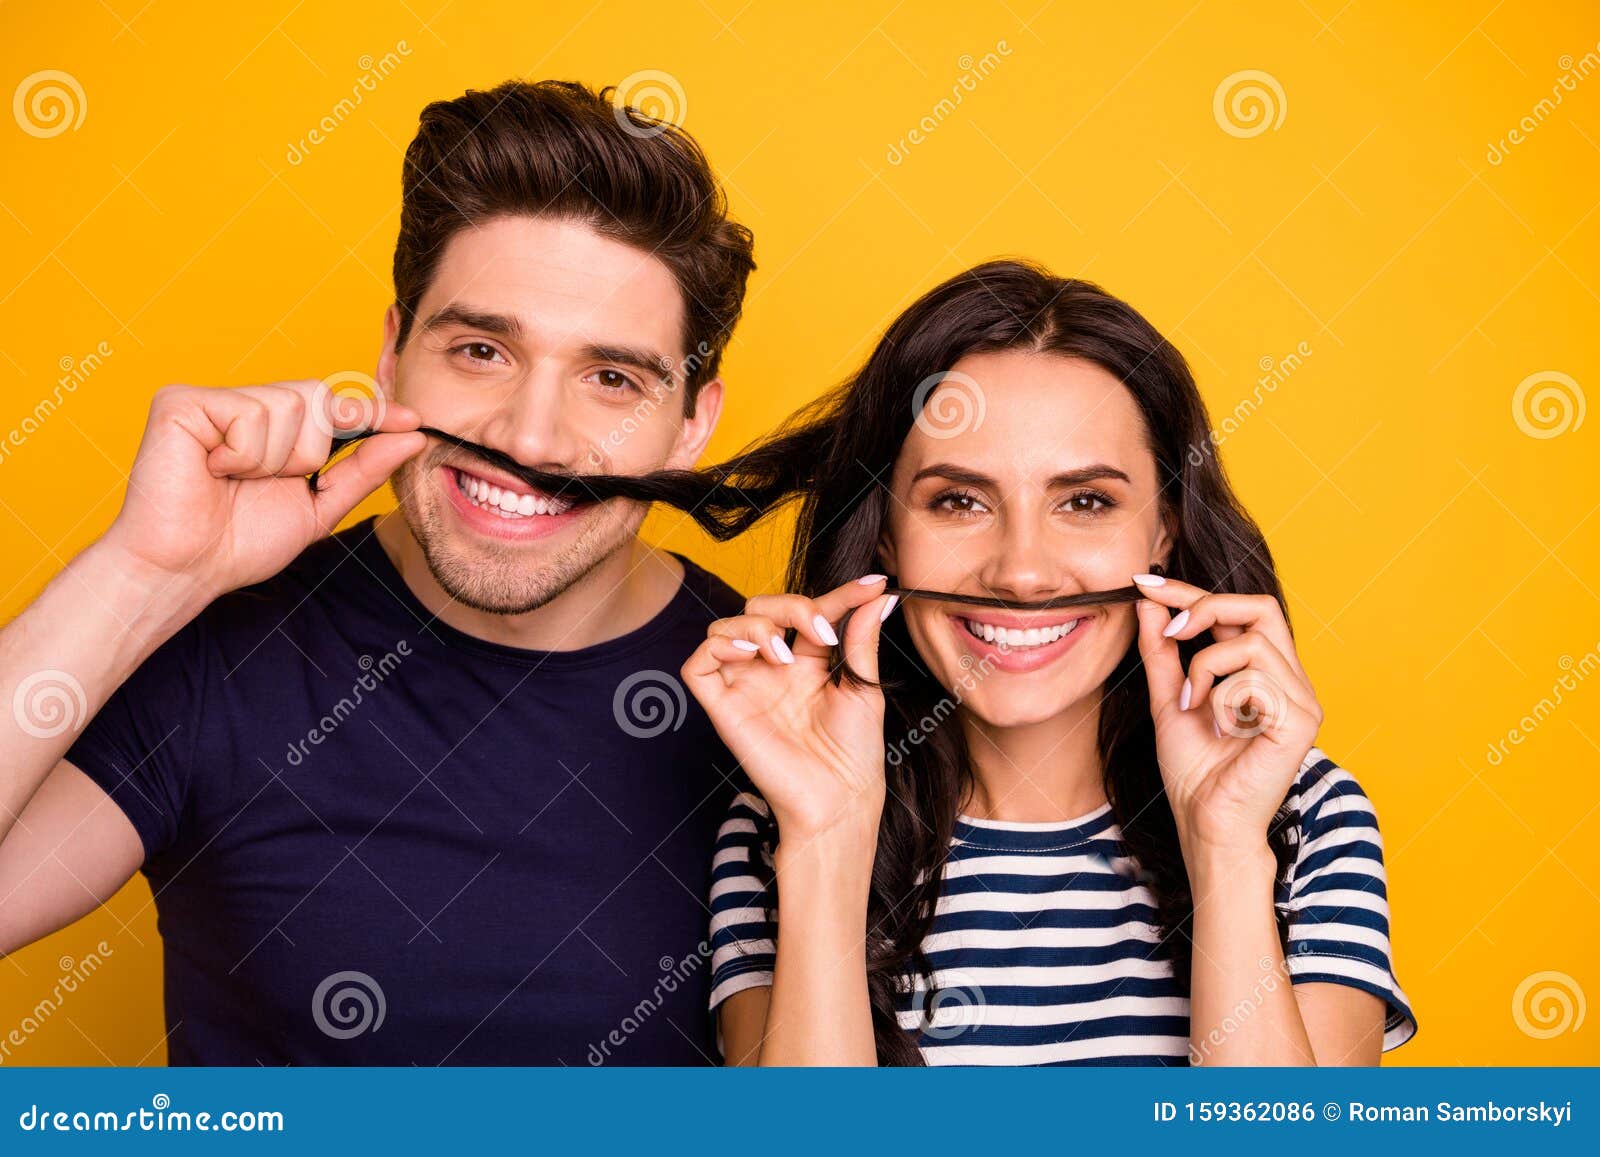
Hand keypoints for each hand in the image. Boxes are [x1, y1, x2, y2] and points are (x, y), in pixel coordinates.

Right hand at [101, 380, 424, 600]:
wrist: (189, 569)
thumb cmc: (242, 543)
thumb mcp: (320, 506)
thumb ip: (365, 469)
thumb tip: (412, 434)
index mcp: (275, 428)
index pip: (334, 403)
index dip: (372, 410)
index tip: (413, 421)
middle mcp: (245, 405)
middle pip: (318, 396)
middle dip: (310, 451)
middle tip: (269, 482)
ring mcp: (212, 399)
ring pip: (290, 405)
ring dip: (274, 459)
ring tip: (233, 479)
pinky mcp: (181, 402)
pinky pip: (250, 414)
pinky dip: (242, 455)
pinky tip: (212, 470)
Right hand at [681, 576, 898, 847]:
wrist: (840, 799)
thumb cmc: (854, 754)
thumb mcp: (865, 688)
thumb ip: (862, 639)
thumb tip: (878, 597)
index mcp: (806, 664)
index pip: (812, 612)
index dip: (840, 594)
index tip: (874, 583)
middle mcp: (771, 670)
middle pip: (760, 608)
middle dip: (791, 605)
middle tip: (822, 633)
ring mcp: (746, 687)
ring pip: (724, 627)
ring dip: (755, 624)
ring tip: (783, 653)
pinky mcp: (723, 709)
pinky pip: (697, 665)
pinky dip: (718, 646)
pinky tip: (752, 654)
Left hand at [1132, 575, 1322, 861]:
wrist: (1206, 823)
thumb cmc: (1194, 771)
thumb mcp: (1168, 699)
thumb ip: (1162, 653)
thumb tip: (1149, 604)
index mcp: (1263, 673)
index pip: (1235, 611)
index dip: (1190, 591)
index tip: (1146, 582)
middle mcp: (1289, 680)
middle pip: (1260, 606)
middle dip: (1206, 607)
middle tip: (1171, 629)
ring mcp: (1301, 699)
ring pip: (1252, 641)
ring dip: (1206, 666)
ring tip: (1193, 704)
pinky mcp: (1301, 720)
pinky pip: (1256, 678)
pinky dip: (1223, 698)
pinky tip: (1218, 729)